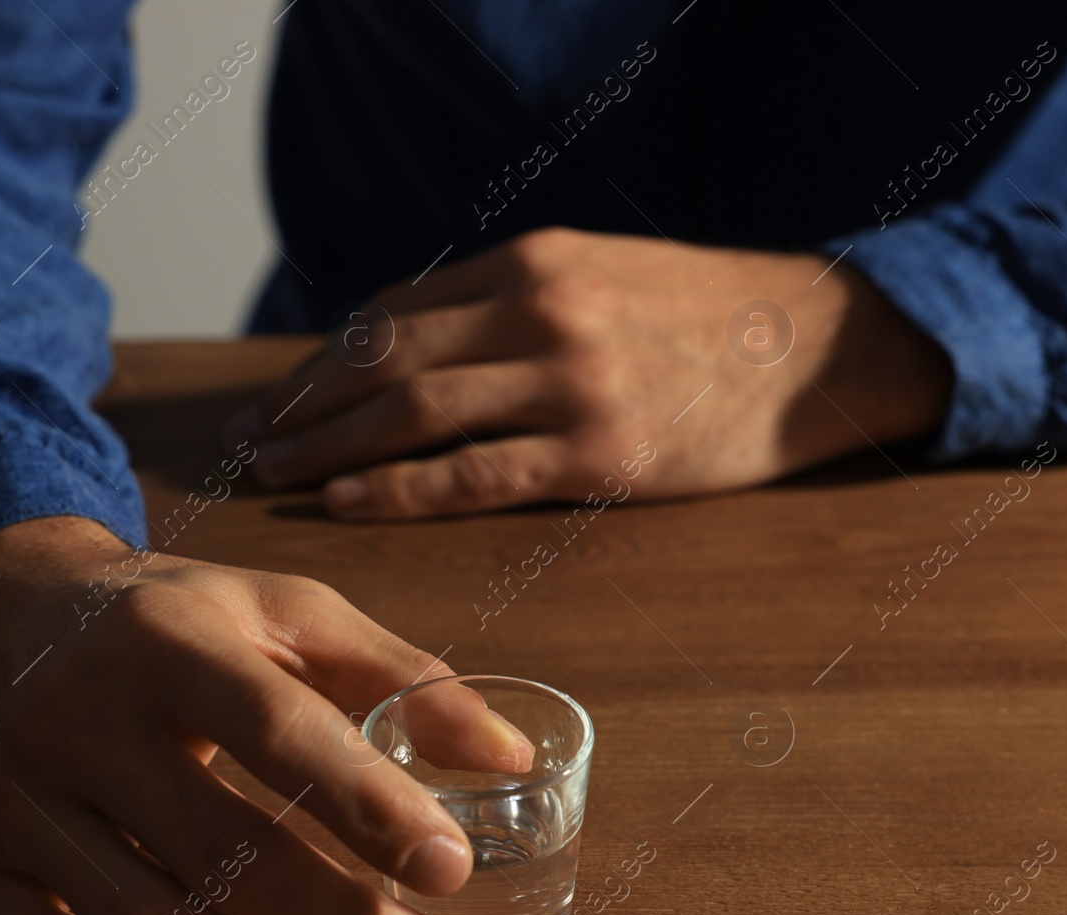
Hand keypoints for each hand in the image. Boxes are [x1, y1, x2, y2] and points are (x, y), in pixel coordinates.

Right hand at [0, 516, 531, 914]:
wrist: (6, 611)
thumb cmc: (177, 616)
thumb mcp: (289, 611)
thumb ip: (403, 677)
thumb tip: (512, 758)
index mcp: (168, 638)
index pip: (277, 729)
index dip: (368, 804)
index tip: (450, 867)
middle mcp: (76, 717)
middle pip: (218, 851)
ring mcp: (12, 798)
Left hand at [224, 227, 952, 518]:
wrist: (816, 345)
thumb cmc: (704, 317)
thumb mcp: (602, 275)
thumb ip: (514, 303)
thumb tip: (418, 348)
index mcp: (536, 260)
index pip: (394, 311)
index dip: (324, 360)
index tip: (281, 395)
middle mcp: (541, 311)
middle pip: (385, 361)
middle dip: (304, 403)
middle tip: (250, 440)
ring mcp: (571, 384)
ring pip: (414, 416)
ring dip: (330, 448)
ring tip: (278, 474)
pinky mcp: (600, 455)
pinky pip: (473, 476)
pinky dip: (397, 490)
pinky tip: (346, 502)